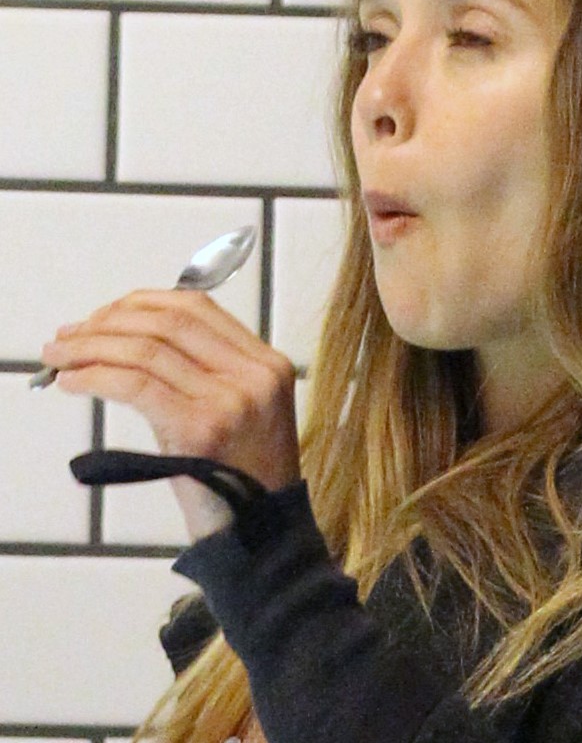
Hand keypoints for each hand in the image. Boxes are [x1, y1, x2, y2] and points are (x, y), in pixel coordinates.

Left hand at [40, 290, 299, 540]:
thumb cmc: (241, 478)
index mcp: (268, 363)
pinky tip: (72, 382)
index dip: (143, 302)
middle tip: (69, 335)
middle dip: (109, 321)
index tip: (104, 314)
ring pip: (148, 350)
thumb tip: (126, 338)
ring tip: (58, 357)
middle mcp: (254, 374)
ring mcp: (231, 400)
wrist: (260, 535)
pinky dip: (96, 376)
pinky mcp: (202, 428)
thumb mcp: (239, 412)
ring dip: (91, 347)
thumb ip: (205, 372)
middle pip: (170, 322)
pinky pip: (137, 385)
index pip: (199, 307)